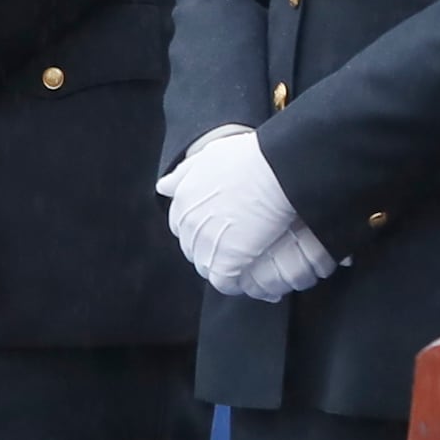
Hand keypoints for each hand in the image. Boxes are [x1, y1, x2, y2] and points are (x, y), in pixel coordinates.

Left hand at [163, 124, 333, 300]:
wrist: (276, 170)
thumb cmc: (251, 158)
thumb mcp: (211, 156)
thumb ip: (185, 173)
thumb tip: (163, 187)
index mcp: (183, 200)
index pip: (182, 226)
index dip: (202, 228)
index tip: (221, 227)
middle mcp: (189, 223)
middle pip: (193, 248)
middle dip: (211, 249)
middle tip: (238, 245)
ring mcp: (206, 243)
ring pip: (206, 267)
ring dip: (223, 266)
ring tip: (247, 261)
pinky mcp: (226, 261)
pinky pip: (224, 282)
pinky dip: (235, 282)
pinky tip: (250, 273)